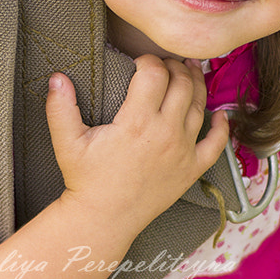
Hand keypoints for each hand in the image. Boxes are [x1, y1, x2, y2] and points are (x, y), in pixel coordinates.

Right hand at [46, 56, 229, 230]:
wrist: (105, 218)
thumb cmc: (85, 179)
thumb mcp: (67, 141)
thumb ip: (60, 107)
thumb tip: (57, 77)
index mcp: (137, 122)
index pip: (154, 73)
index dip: (148, 60)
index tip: (140, 62)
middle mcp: (165, 133)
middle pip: (181, 84)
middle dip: (174, 67)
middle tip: (166, 64)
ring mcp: (182, 151)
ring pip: (200, 106)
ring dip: (196, 84)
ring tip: (190, 72)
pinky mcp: (191, 170)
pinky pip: (216, 145)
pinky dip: (222, 127)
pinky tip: (221, 115)